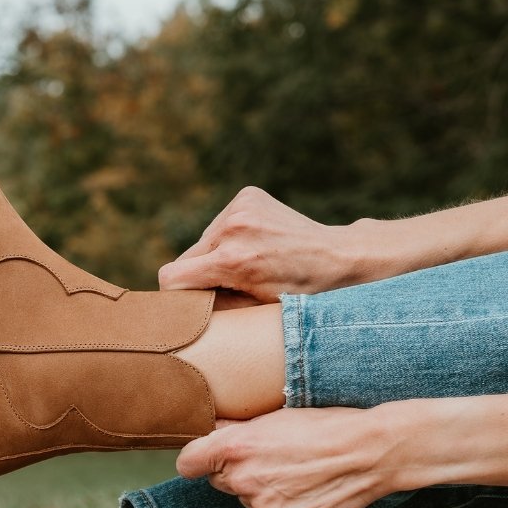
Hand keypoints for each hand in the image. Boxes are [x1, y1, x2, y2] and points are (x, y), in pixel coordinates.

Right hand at [158, 187, 359, 301]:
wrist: (336, 258)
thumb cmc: (298, 294)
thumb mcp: (253, 310)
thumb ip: (212, 307)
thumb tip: (181, 306)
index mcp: (233, 261)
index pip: (171, 277)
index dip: (176, 294)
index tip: (193, 302)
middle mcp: (232, 229)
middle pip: (186, 259)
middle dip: (200, 275)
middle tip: (230, 285)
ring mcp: (240, 207)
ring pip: (202, 242)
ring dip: (215, 255)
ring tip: (248, 263)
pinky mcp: (246, 196)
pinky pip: (218, 225)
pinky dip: (229, 238)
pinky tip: (254, 245)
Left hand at [176, 407, 403, 507]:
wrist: (368, 453)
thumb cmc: (325, 427)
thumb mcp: (275, 417)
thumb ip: (237, 430)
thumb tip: (211, 431)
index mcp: (234, 447)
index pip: (188, 463)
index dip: (198, 461)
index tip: (207, 460)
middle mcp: (241, 478)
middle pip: (219, 481)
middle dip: (236, 472)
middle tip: (272, 461)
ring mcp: (261, 505)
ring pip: (245, 500)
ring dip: (261, 491)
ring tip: (295, 475)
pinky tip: (302, 494)